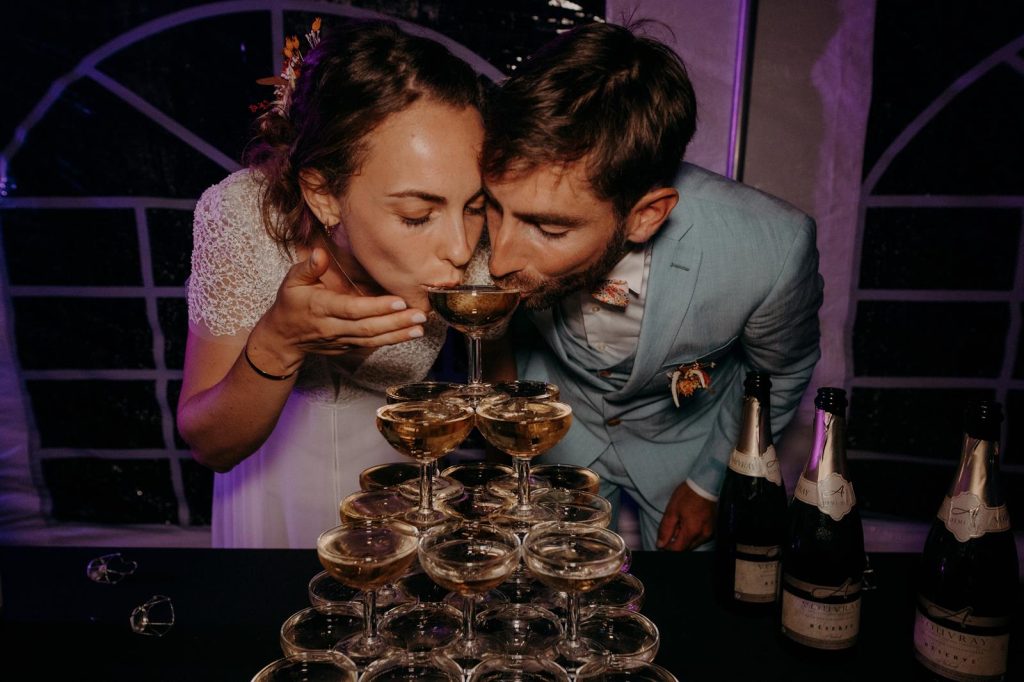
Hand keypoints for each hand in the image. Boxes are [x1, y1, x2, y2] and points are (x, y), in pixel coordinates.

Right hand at [248, 248, 428, 370]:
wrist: (283, 338)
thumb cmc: (290, 304)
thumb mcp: (291, 282)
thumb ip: (307, 268)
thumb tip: (320, 254)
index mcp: (321, 308)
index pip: (352, 309)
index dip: (376, 307)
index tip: (399, 301)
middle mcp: (333, 327)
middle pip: (368, 328)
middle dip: (396, 322)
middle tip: (421, 315)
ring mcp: (341, 340)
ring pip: (373, 340)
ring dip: (399, 334)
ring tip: (420, 327)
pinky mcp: (348, 347)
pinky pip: (372, 345)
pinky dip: (391, 340)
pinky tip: (410, 334)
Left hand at [656, 482, 715, 550]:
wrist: (704, 484)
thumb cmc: (687, 495)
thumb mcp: (672, 511)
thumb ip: (665, 530)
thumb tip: (660, 545)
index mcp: (692, 531)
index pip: (678, 550)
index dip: (667, 547)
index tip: (662, 540)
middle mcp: (703, 535)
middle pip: (686, 548)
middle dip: (676, 541)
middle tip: (672, 525)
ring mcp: (709, 532)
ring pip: (693, 543)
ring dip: (684, 537)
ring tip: (680, 521)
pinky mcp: (712, 528)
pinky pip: (699, 537)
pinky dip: (692, 533)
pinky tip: (688, 521)